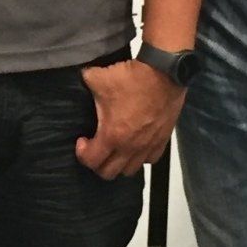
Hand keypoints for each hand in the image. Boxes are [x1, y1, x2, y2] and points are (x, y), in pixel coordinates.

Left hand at [76, 58, 182, 177]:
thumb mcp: (98, 77)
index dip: (81, 153)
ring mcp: (148, 146)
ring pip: (130, 170)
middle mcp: (130, 147)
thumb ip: (84, 82)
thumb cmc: (132, 78)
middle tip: (95, 148)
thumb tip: (81, 79)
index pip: (91, 161)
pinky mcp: (162, 140)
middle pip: (109, 173)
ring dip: (119, 163)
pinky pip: (150, 159)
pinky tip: (135, 146)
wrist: (164, 73)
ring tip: (114, 149)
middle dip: (97, 163)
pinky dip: (140, 157)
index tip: (82, 140)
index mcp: (112, 135)